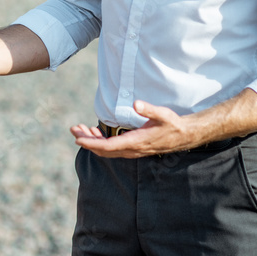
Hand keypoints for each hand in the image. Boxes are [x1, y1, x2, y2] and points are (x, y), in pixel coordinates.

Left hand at [70, 101, 197, 157]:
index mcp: (136, 142)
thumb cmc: (172, 124)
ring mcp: (132, 151)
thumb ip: (149, 109)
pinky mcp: (132, 149)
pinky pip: (112, 149)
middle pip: (103, 150)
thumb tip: (136, 104)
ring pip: (106, 150)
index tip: (78, 139)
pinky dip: (100, 142)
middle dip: (86, 140)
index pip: (109, 146)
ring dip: (92, 141)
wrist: (183, 136)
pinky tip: (95, 132)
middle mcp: (132, 150)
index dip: (92, 143)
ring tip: (80, 129)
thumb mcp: (163, 114)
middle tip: (73, 129)